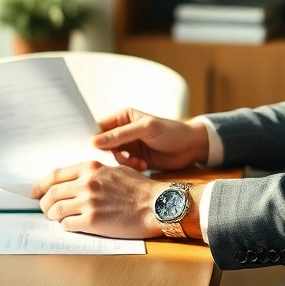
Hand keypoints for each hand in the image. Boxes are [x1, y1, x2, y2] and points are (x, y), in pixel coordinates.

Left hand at [31, 161, 165, 238]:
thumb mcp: (115, 170)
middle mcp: (86, 183)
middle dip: (43, 203)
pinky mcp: (92, 222)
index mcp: (90, 168)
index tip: (35, 192)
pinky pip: (68, 225)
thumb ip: (94, 173)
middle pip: (52, 193)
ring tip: (56, 219)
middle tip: (44, 209)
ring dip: (52, 216)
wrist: (156, 205)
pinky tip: (71, 226)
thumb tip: (76, 181)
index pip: (55, 175)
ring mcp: (88, 202)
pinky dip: (65, 226)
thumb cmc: (139, 189)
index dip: (41, 185)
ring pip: (56, 210)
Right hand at [92, 108, 209, 171]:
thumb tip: (94, 141)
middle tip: (123, 158)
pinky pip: (124, 166)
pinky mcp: (135, 159)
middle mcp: (124, 131)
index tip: (93, 149)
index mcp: (123, 117)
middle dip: (111, 153)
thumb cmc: (171, 131)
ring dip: (124, 162)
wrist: (191, 147)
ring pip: (114, 157)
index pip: (100, 127)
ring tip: (138, 163)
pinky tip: (143, 166)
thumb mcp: (145, 129)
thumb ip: (120, 135)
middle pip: (104, 144)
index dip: (95, 138)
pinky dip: (131, 168)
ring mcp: (129, 146)